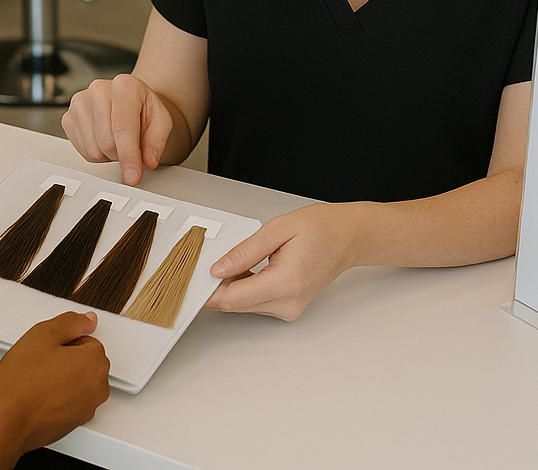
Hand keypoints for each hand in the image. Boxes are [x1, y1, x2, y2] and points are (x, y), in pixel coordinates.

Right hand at [0, 311, 110, 456]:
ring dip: (64, 378)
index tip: (48, 349)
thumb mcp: (43, 334)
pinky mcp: (75, 423)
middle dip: (67, 359)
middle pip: (86, 361)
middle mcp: (98, 388)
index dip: (64, 342)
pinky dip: (60, 397)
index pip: (87, 340)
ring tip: (38, 381)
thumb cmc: (20, 384)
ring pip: (79, 381)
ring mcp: (87, 408)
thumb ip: (71, 322)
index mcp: (95, 364)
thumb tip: (88, 320)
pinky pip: (72, 401)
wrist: (5, 421)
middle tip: (41, 364)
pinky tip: (39, 396)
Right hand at [62, 74, 175, 185]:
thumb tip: (148, 161)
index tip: (133, 177)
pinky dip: (97, 153)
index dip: (129, 156)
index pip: (123, 127)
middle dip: (121, 154)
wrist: (132, 104)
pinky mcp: (68, 118)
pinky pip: (82, 151)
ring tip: (118, 139)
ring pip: (93, 150)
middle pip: (107, 142)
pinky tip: (104, 139)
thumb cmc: (145, 111)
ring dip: (109, 154)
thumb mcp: (162, 122)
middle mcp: (98, 89)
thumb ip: (157, 142)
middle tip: (132, 145)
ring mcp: (79, 103)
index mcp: (124, 85)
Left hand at [205, 204, 354, 320]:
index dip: (207, 291)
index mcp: (285, 283)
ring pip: (244, 305)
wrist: (347, 237)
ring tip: (233, 260)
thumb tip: (218, 269)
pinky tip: (246, 269)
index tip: (191, 282)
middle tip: (205, 262)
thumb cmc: (320, 228)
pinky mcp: (289, 307)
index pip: (234, 298)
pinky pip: (256, 302)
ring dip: (231, 286)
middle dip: (217, 286)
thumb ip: (244, 252)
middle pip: (236, 304)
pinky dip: (244, 288)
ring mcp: (290, 308)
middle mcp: (288, 302)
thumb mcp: (277, 230)